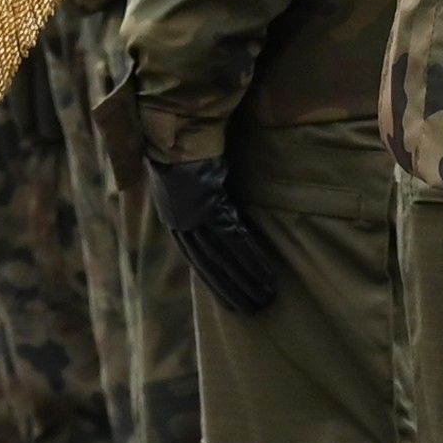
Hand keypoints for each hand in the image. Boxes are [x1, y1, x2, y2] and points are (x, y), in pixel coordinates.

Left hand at [148, 149, 283, 317]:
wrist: (180, 133)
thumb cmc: (189, 153)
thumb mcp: (190, 186)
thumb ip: (203, 206)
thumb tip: (220, 219)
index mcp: (176, 222)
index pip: (198, 261)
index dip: (215, 284)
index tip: (232, 302)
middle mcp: (182, 224)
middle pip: (210, 265)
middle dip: (233, 289)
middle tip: (255, 309)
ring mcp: (193, 216)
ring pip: (222, 256)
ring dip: (246, 277)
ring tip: (266, 294)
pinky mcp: (208, 205)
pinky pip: (233, 237)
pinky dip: (250, 256)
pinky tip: (265, 272)